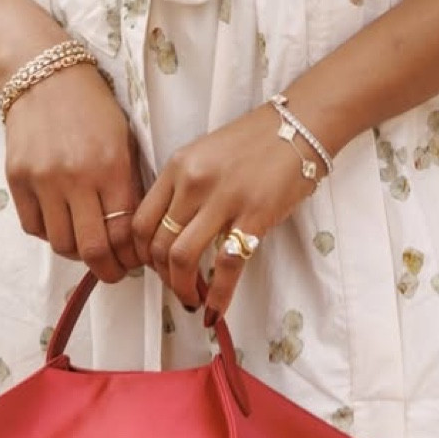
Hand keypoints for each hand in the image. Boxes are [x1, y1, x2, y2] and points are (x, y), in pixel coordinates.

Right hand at [4, 65, 144, 283]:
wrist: (45, 76)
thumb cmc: (93, 107)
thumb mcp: (124, 139)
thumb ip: (128, 185)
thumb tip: (133, 234)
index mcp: (111, 165)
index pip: (124, 232)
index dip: (132, 256)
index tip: (134, 260)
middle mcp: (76, 177)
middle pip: (92, 249)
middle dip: (108, 270)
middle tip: (113, 270)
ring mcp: (43, 180)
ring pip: (61, 244)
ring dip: (77, 253)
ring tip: (87, 244)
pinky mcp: (17, 180)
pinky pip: (34, 227)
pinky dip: (50, 233)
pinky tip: (62, 222)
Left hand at [133, 102, 317, 319]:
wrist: (298, 126)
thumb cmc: (253, 142)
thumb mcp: (204, 154)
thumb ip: (183, 187)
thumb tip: (170, 233)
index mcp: (178, 166)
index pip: (141, 221)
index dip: (141, 254)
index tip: (154, 268)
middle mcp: (193, 182)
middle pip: (157, 244)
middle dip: (162, 277)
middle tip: (177, 287)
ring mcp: (223, 199)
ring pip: (182, 257)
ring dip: (183, 289)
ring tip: (193, 300)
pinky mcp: (254, 215)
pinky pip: (227, 265)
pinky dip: (218, 296)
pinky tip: (216, 311)